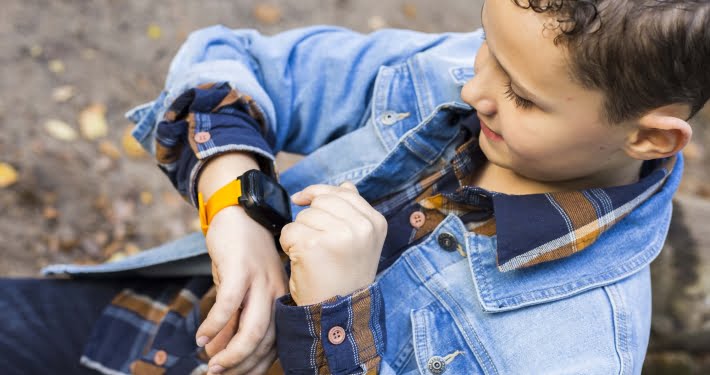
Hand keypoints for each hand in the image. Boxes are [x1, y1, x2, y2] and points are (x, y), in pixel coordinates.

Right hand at [198, 206, 287, 373]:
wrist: (239, 211)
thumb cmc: (240, 254)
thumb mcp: (241, 289)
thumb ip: (233, 319)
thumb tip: (214, 351)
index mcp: (282, 299)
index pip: (277, 343)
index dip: (257, 366)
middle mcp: (276, 292)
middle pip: (266, 342)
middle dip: (241, 366)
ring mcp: (260, 280)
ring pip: (252, 330)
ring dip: (230, 353)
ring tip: (211, 365)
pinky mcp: (240, 269)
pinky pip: (228, 305)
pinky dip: (214, 325)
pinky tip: (201, 336)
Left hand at [280, 182, 386, 305]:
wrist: (337, 311)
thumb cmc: (344, 276)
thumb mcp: (362, 242)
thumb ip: (354, 212)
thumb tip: (345, 185)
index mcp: (375, 222)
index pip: (342, 192)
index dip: (318, 194)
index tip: (304, 201)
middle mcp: (361, 227)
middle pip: (320, 201)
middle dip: (310, 219)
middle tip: (317, 245)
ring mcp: (340, 235)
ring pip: (304, 216)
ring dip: (300, 234)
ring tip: (313, 256)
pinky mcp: (315, 245)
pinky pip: (290, 231)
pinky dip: (288, 246)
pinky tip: (302, 261)